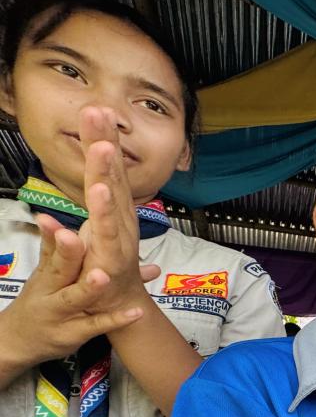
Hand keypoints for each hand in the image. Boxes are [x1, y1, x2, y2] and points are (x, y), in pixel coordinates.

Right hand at [0, 213, 143, 370]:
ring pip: (76, 299)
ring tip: (104, 275)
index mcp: (46, 275)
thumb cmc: (39, 300)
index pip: (54, 253)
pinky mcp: (76, 334)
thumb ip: (51, 248)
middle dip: (67, 254)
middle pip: (60, 271)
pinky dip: (116, 319)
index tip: (67, 223)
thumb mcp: (42, 275)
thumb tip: (47, 216)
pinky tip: (137, 311)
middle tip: (73, 236)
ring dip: (89, 288)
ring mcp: (63, 314)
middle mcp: (51, 292)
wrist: (20, 340)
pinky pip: (97, 326)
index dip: (59, 239)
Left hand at [76, 106, 150, 312]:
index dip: (103, 139)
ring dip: (107, 172)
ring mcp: (120, 235)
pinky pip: (108, 232)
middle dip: (105, 143)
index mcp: (114, 209)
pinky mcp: (114, 256)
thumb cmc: (107, 266)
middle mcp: (121, 218)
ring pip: (112, 198)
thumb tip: (93, 179)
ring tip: (101, 147)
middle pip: (112, 174)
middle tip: (98, 112)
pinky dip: (104, 213)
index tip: (96, 109)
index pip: (109, 168)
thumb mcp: (96, 228)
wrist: (121, 306)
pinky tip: (99, 192)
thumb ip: (96, 202)